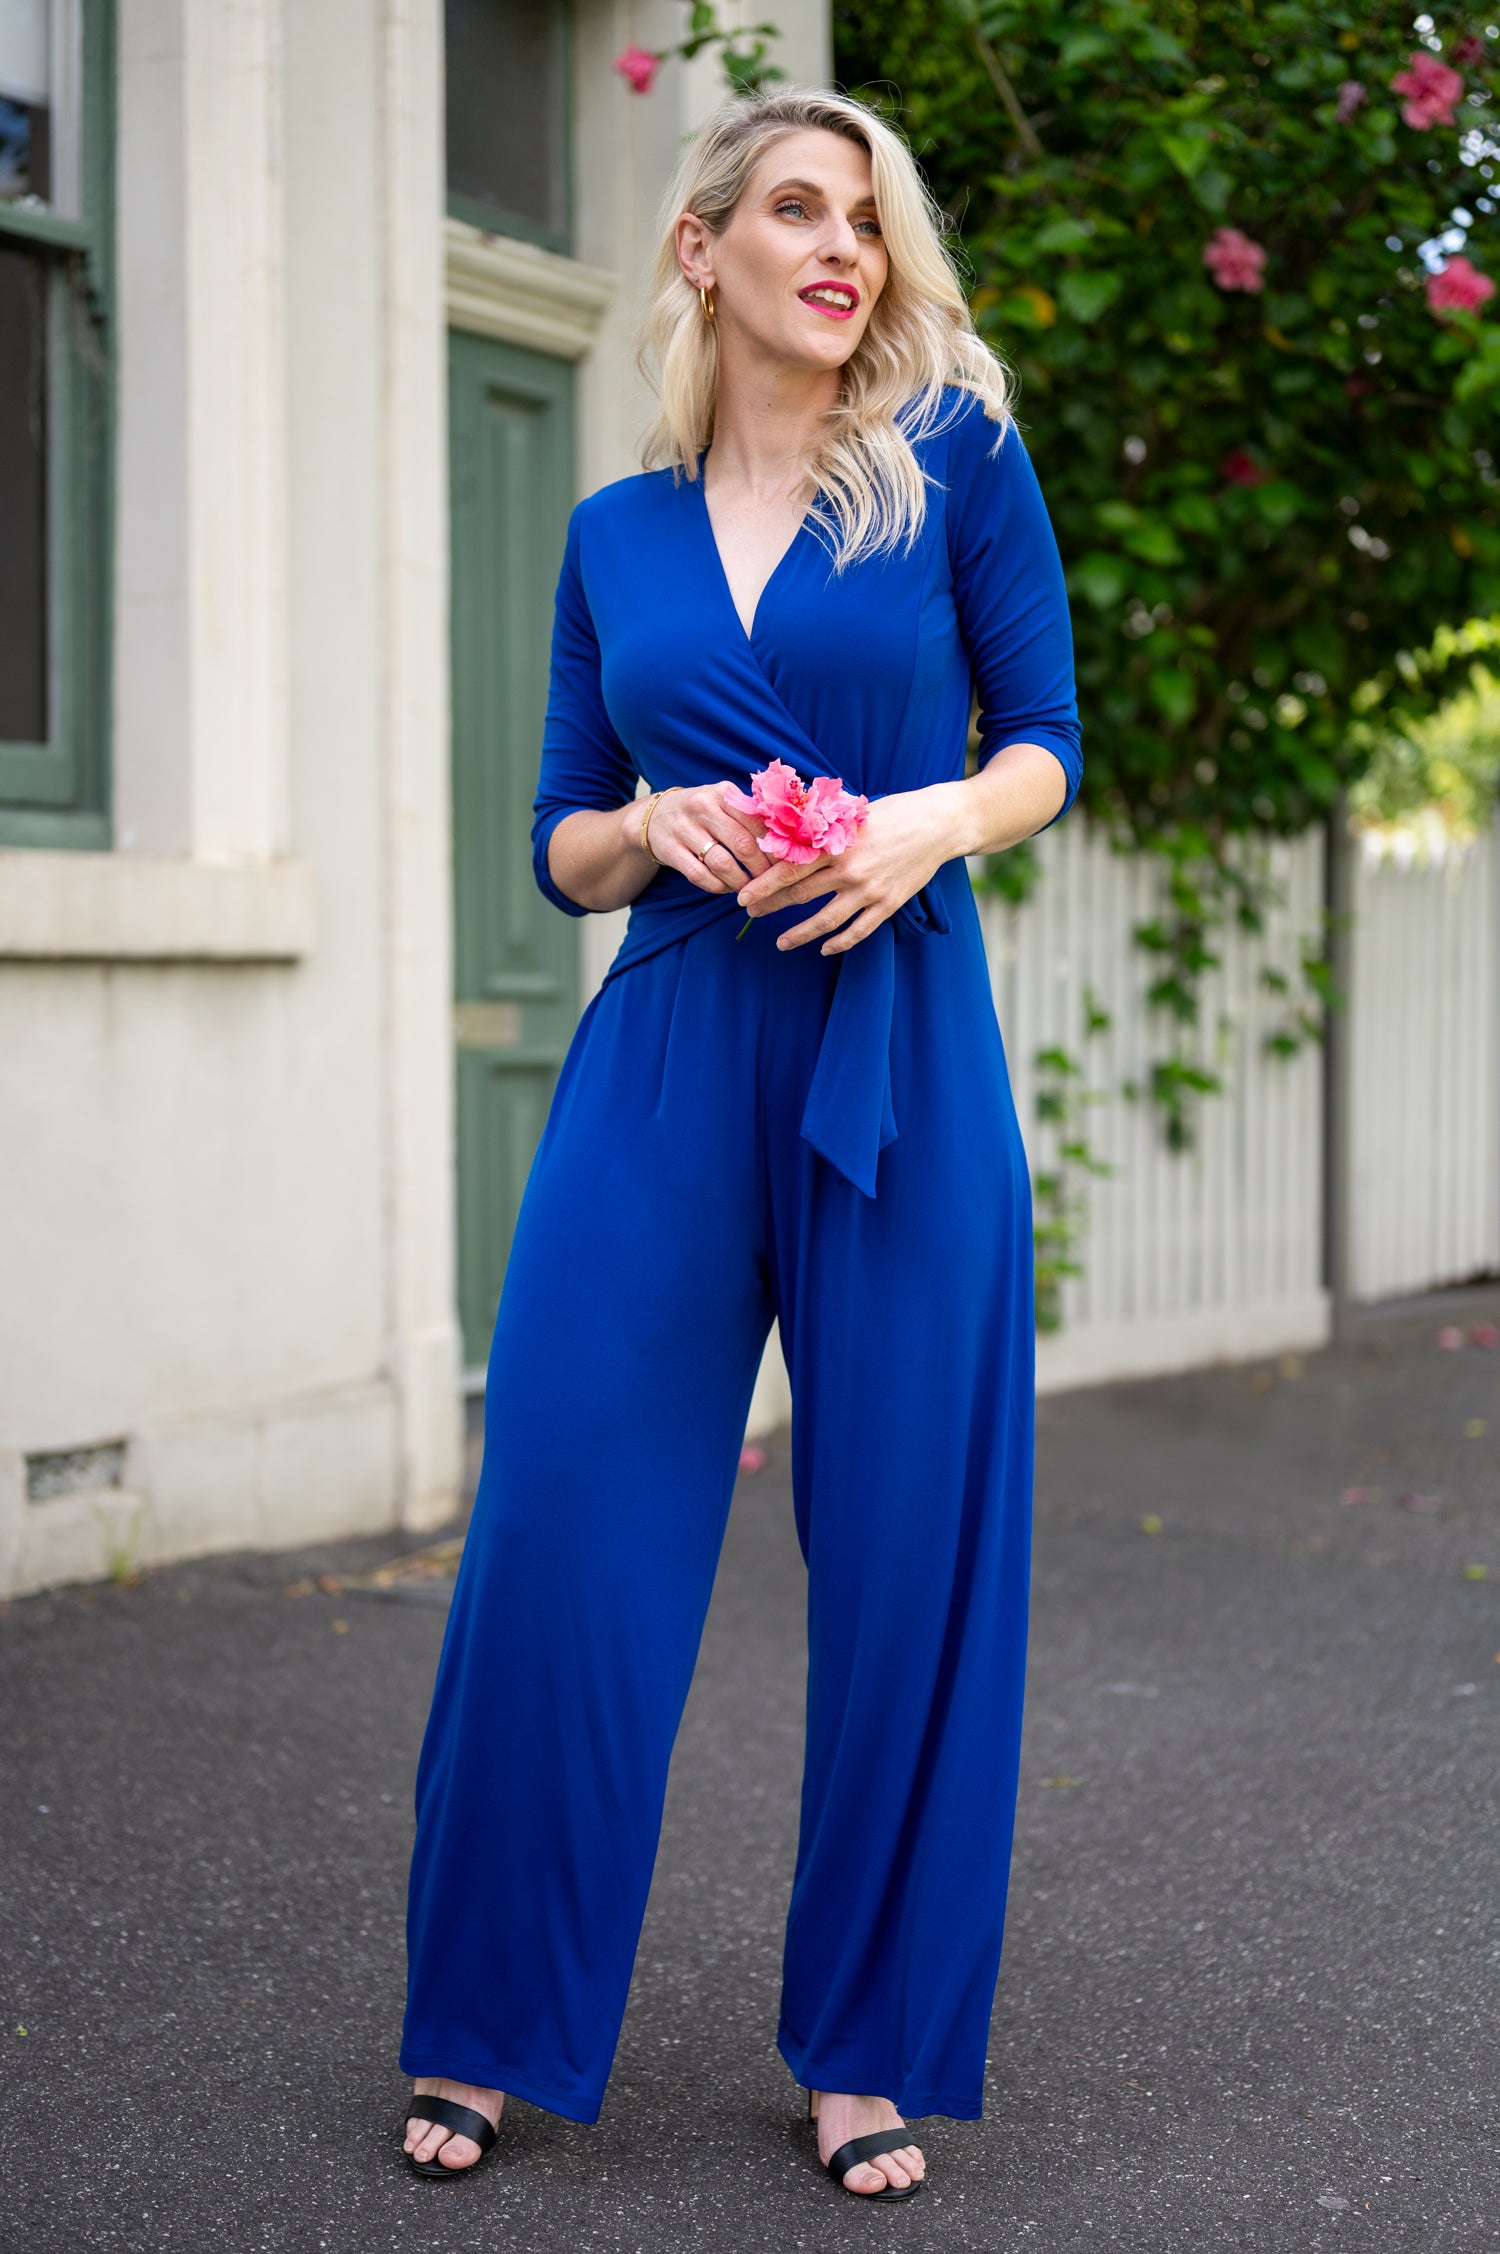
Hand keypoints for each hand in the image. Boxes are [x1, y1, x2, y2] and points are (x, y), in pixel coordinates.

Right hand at [638, 782, 775, 895]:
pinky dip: (717, 886)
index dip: (774, 848)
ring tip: (749, 889)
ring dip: (740, 881)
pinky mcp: (670, 849)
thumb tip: (787, 841)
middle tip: (770, 882)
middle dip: (760, 869)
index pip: (757, 823)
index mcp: (724, 794)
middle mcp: (703, 807)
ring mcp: (684, 828)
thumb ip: (750, 815)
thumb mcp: (724, 802)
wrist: (655, 816)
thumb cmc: (702, 812)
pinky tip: (726, 888)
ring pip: (721, 863)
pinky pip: (699, 875)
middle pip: (742, 844)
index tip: (786, 865)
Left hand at [733, 788, 958, 954]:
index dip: (763, 885)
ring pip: (825, 920)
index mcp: (836, 844)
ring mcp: (869, 890)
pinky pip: (859, 931)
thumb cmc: (894, 812)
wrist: (938, 824)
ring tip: (781, 943)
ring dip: (799, 934)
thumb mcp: (853, 813)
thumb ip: (823, 829)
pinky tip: (825, 949)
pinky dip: (839, 943)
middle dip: (771, 906)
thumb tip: (787, 835)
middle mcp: (849, 870)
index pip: (789, 869)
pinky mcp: (888, 904)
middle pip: (800, 896)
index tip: (742, 896)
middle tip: (752, 914)